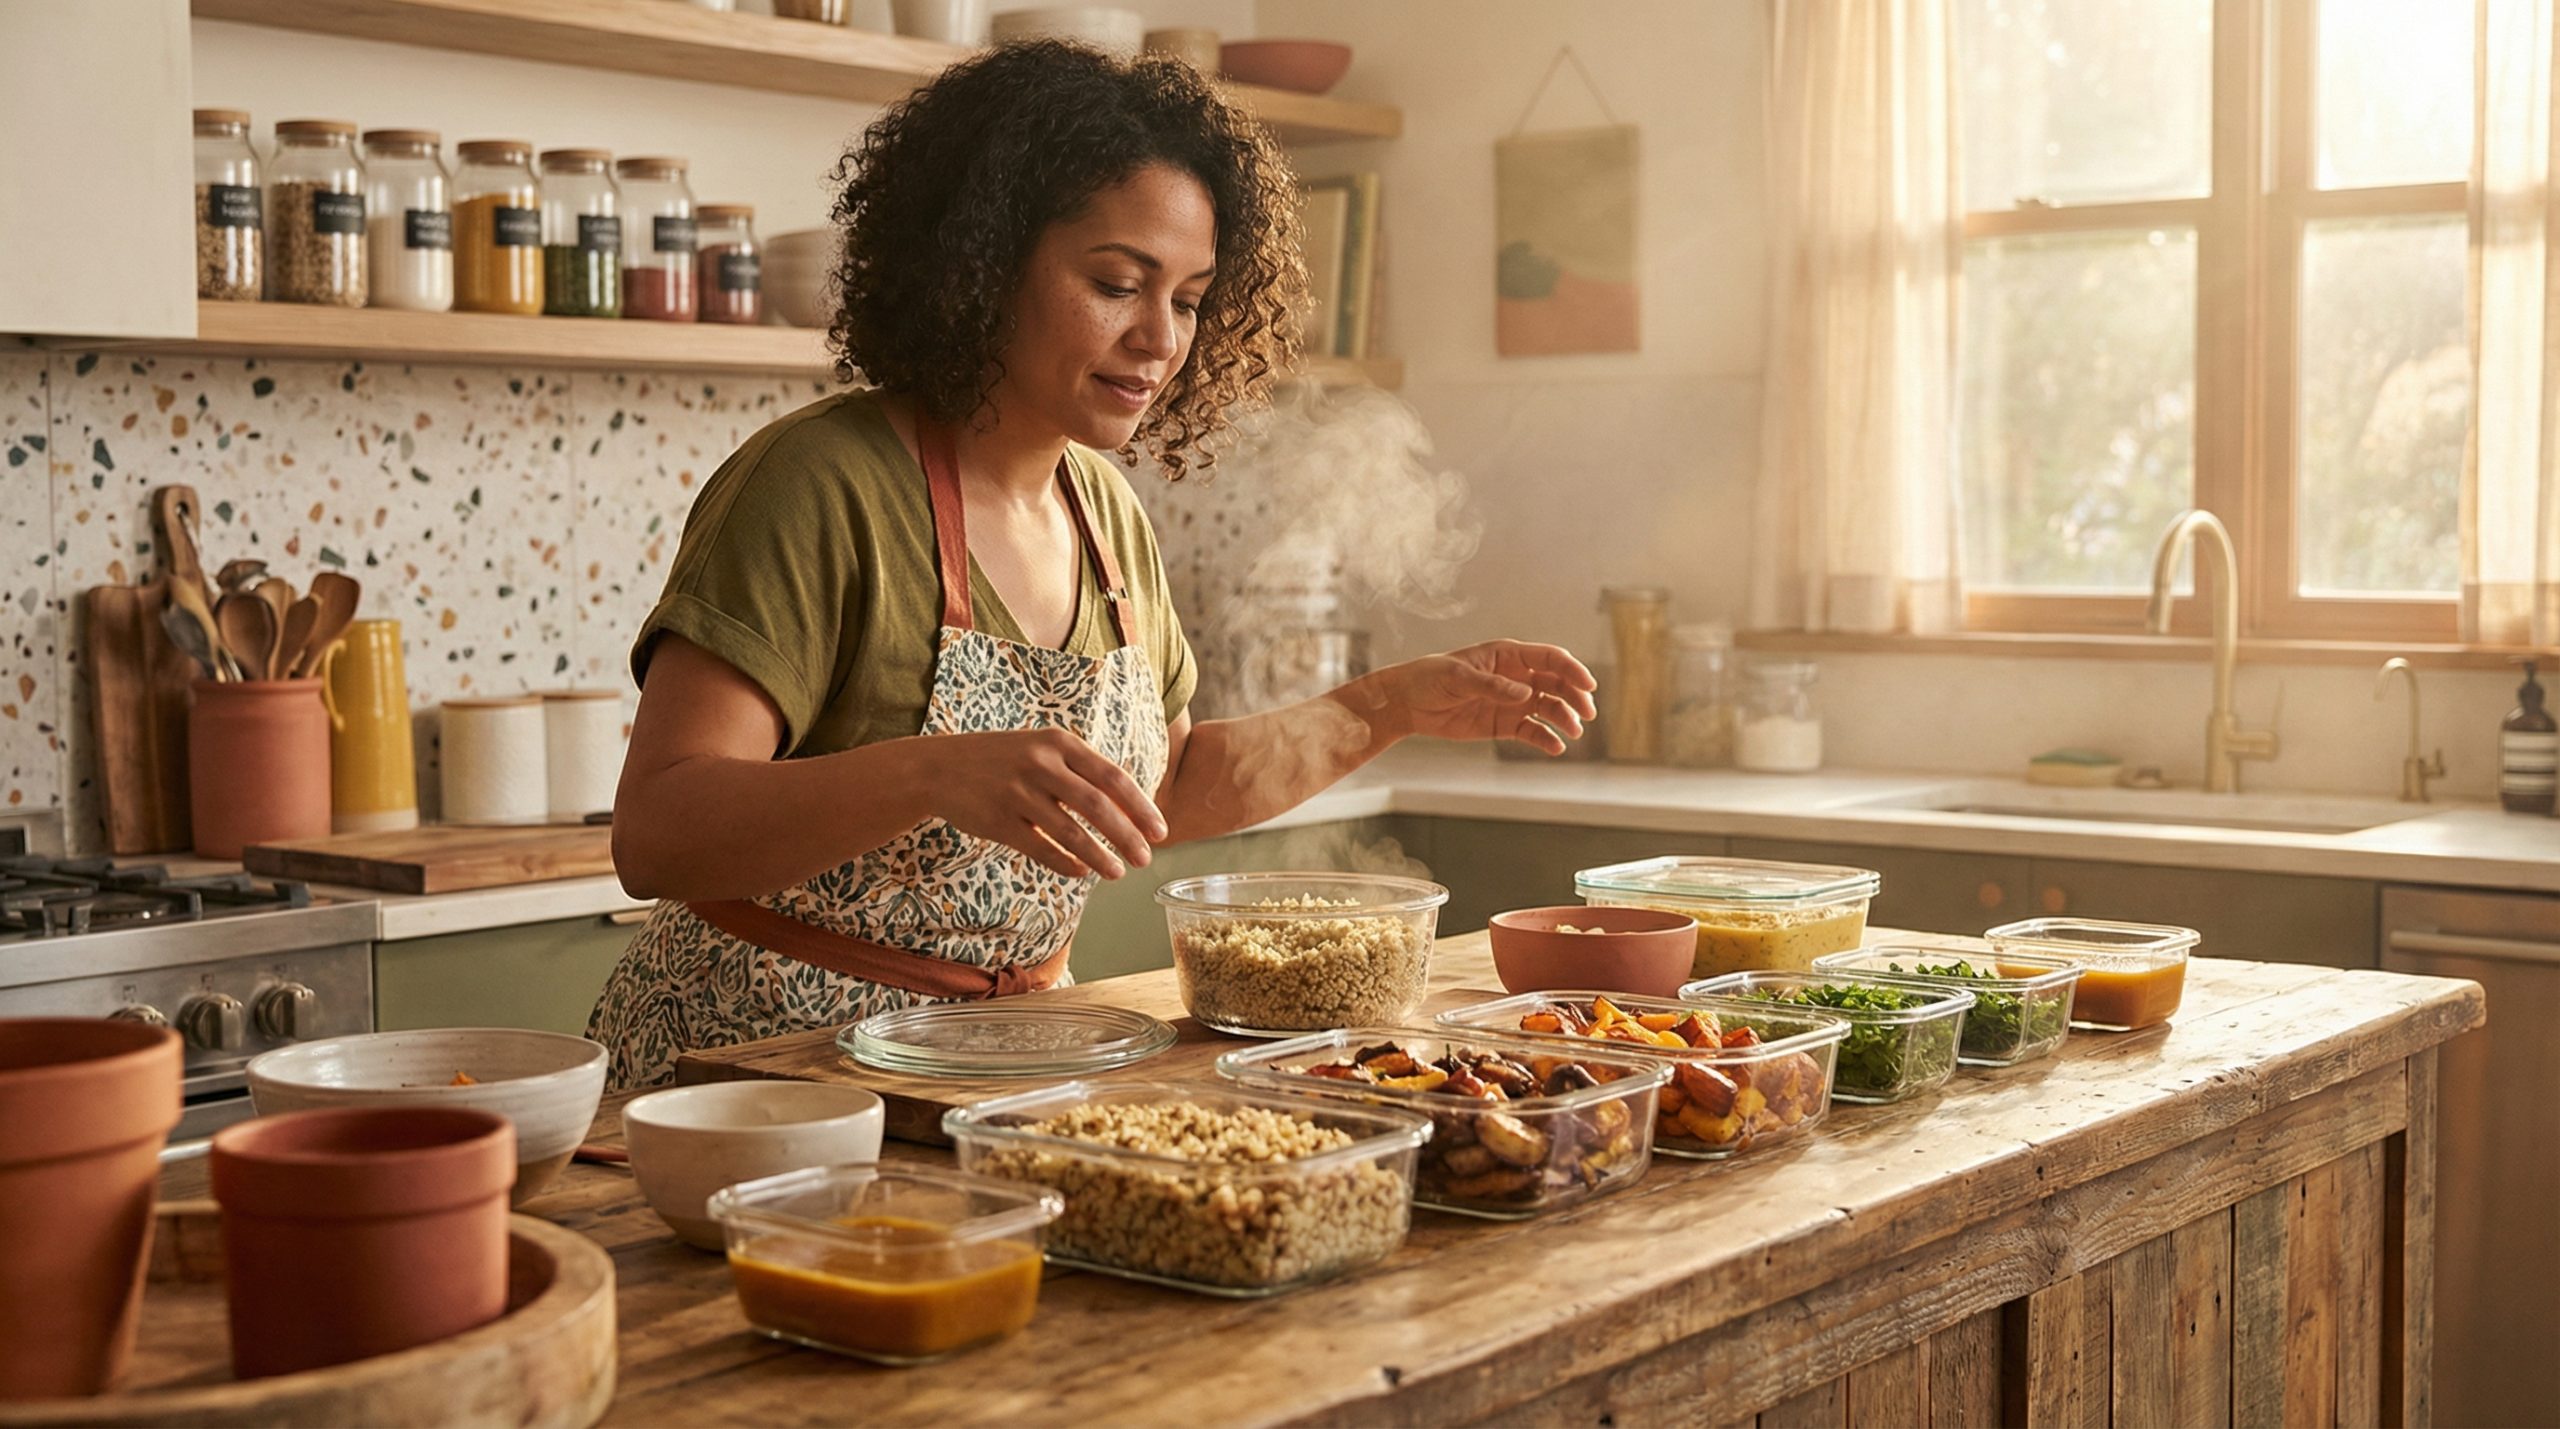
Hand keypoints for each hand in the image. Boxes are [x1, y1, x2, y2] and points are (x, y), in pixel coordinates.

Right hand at [916, 728, 1166, 879]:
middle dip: (1127, 836)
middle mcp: (1041, 764)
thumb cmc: (1002, 760)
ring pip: (1072, 832)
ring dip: (1100, 856)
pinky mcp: (998, 821)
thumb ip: (1081, 771)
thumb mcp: (1042, 748)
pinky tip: (1082, 872)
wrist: (938, 767)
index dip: (1141, 807)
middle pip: (1098, 806)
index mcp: (1059, 743)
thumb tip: (1129, 807)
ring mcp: (1018, 793)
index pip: (1113, 777)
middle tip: (1146, 859)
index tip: (1160, 832)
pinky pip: (1042, 849)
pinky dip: (1066, 864)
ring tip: (1117, 873)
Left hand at [1356, 641, 1598, 754]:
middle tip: (1587, 715)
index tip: (1588, 686)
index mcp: (1507, 655)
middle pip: (1556, 683)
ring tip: (1572, 733)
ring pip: (1549, 708)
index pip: (1550, 658)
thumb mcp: (1458, 678)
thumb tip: (1526, 693)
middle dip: (1575, 697)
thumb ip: (1492, 685)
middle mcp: (1516, 677)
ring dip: (1565, 719)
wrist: (1408, 704)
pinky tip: (1555, 748)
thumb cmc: (1430, 678)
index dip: (1572, 670)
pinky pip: (1532, 731)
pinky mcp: (1504, 724)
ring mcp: (1512, 701)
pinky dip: (1546, 739)